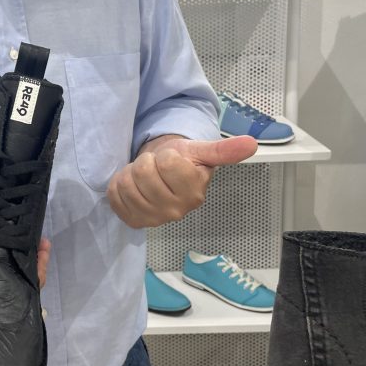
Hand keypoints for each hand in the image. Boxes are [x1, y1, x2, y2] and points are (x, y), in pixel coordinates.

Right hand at [0, 211, 51, 286]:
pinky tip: (23, 236)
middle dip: (31, 266)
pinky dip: (14, 249)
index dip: (24, 278)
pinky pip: (2, 259)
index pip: (2, 289)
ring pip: (10, 271)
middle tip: (42, 244)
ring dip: (25, 257)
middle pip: (12, 282)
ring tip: (38, 238)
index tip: (36, 258)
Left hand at [106, 135, 257, 228]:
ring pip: (127, 185)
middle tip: (155, 167)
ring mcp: (153, 219)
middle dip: (146, 163)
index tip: (171, 160)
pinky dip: (118, 186)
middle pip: (144, 173)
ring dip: (131, 174)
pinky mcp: (134, 221)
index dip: (165, 155)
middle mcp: (176, 211)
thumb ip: (223, 150)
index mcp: (194, 192)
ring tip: (144, 176)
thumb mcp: (200, 151)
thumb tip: (251, 144)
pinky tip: (133, 186)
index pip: (167, 162)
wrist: (163, 174)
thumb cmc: (181, 162)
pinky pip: (115, 198)